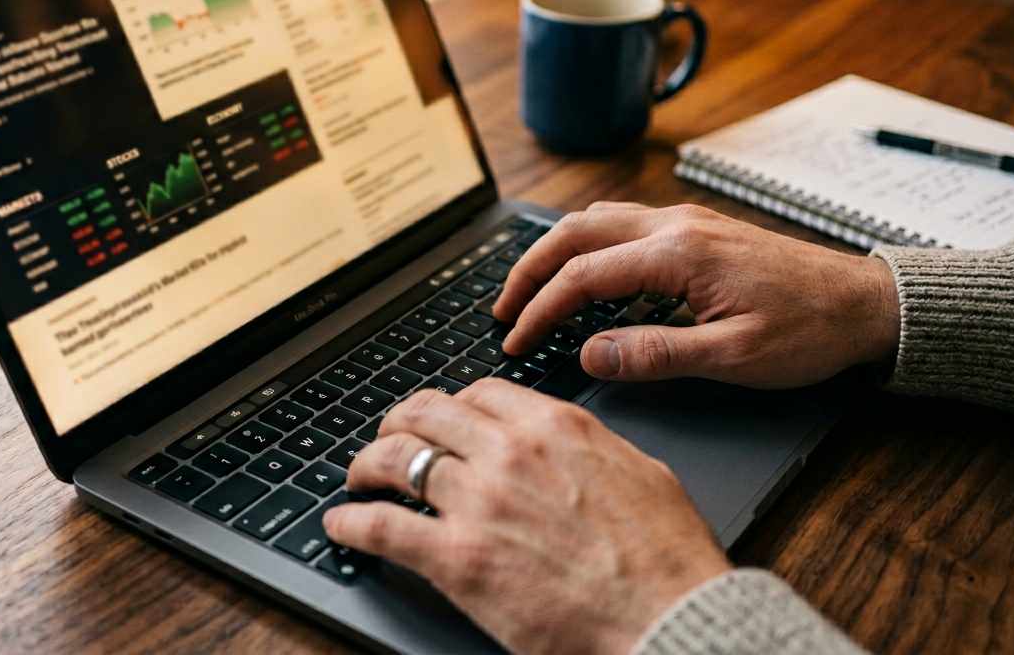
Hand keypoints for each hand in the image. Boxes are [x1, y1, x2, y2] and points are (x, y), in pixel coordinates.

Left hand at [323, 380, 730, 654]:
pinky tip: (342, 525)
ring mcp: (479, 503)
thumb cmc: (667, 560)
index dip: (450, 406)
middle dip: (397, 424)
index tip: (442, 422)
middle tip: (388, 440)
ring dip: (366, 467)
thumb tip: (572, 443)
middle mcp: (509, 453)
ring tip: (359, 479)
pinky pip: (380, 526)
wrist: (670, 620)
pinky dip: (350, 523)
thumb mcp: (640, 474)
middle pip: (424, 413)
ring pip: (394, 459)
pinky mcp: (457, 559)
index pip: (479, 392)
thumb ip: (592, 448)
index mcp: (555, 428)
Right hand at [495, 202, 900, 388]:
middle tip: (502, 310)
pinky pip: (622, 224)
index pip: (583, 274)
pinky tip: (586, 276)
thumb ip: (655, 354)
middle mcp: (676, 225)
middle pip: (575, 231)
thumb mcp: (733, 358)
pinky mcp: (697, 230)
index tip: (515, 340)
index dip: (540, 310)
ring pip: (596, 220)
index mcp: (679, 253)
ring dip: (555, 252)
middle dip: (529, 269)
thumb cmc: (810, 331)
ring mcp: (686, 221)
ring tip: (531, 291)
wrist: (867, 303)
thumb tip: (591, 355)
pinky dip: (588, 246)